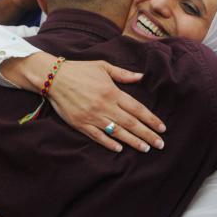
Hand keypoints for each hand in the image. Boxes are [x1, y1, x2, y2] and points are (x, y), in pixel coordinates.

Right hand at [48, 60, 165, 152]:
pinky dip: (109, 143)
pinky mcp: (81, 124)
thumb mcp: (103, 67)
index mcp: (112, 92)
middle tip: (160, 144)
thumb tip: (141, 77)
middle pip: (131, 124)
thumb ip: (123, 74)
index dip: (151, 119)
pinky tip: (120, 149)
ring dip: (133, 142)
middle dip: (147, 134)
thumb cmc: (80, 70)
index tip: (162, 128)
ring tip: (145, 149)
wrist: (53, 78)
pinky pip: (98, 136)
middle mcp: (105, 106)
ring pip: (117, 132)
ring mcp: (92, 116)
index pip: (137, 109)